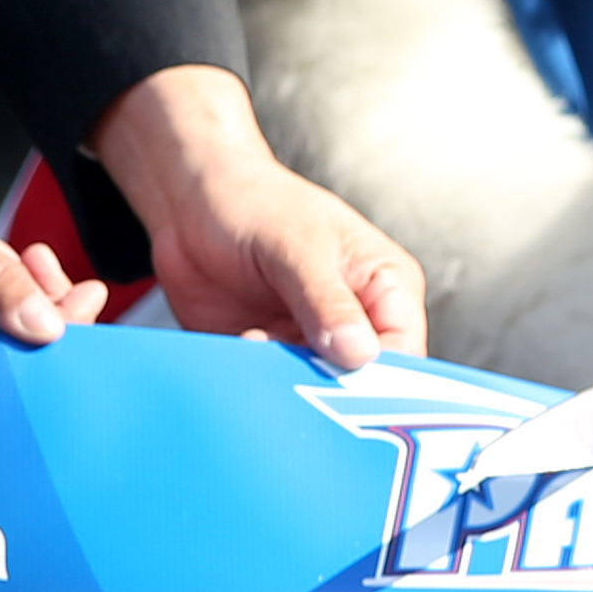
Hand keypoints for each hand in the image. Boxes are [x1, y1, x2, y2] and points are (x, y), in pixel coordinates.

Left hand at [89, 65, 427, 370]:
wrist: (188, 201)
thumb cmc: (254, 201)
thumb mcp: (297, 246)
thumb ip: (328, 302)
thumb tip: (360, 354)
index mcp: (386, 285)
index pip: (405, 349)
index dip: (380, 374)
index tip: (339, 377)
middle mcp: (356, 319)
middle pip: (363, 380)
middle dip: (326, 380)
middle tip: (288, 361)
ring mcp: (312, 341)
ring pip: (316, 390)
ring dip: (284, 378)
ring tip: (256, 340)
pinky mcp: (270, 356)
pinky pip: (273, 387)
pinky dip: (257, 380)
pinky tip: (240, 343)